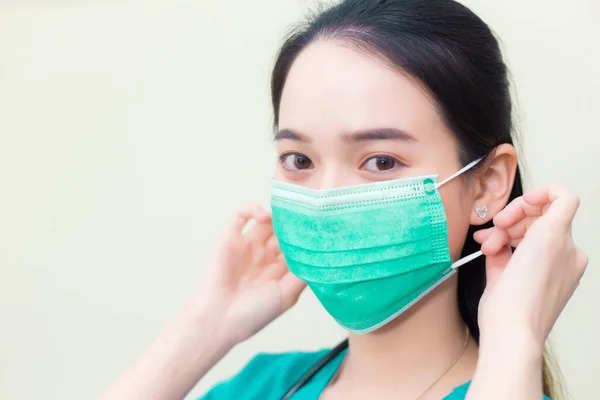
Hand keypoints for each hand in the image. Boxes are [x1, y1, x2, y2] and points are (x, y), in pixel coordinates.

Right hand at [194, 204, 305, 344]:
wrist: (218, 320)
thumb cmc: (252, 314)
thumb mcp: (287, 295)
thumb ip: (302, 273)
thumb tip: (318, 252)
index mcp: (279, 270)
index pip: (298, 245)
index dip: (307, 236)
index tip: (320, 228)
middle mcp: (264, 255)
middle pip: (284, 230)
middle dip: (295, 223)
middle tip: (306, 216)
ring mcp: (247, 245)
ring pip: (267, 220)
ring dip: (278, 214)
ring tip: (287, 217)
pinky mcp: (229, 237)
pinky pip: (241, 214)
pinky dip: (254, 208)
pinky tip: (265, 217)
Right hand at [474, 185, 587, 347]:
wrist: (509, 326)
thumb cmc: (530, 288)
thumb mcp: (551, 234)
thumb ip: (559, 206)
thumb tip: (557, 192)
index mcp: (570, 249)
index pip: (558, 207)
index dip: (536, 199)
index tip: (520, 204)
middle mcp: (554, 258)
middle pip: (532, 220)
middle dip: (511, 219)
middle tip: (498, 224)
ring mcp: (532, 270)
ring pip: (514, 235)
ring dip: (498, 233)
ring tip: (487, 243)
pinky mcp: (511, 279)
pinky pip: (502, 252)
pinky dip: (493, 246)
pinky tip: (484, 249)